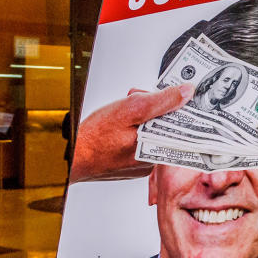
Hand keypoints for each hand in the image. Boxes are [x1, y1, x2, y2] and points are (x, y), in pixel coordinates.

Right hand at [70, 84, 194, 181]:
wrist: (70, 158)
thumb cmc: (95, 137)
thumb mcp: (131, 109)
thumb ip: (162, 101)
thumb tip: (186, 92)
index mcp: (161, 148)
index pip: (182, 125)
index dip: (175, 106)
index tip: (174, 93)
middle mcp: (155, 160)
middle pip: (165, 126)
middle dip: (153, 108)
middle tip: (135, 97)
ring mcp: (143, 164)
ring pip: (151, 133)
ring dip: (139, 118)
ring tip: (121, 112)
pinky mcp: (132, 166)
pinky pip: (139, 143)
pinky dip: (131, 131)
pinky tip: (117, 126)